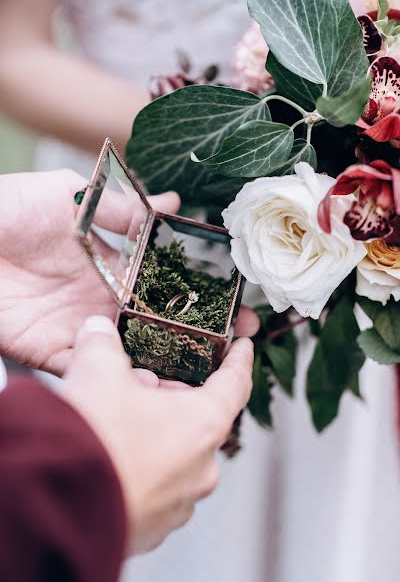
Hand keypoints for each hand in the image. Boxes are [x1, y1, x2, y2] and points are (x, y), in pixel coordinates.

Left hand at [0, 169, 258, 374]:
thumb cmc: (10, 207)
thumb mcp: (74, 194)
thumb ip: (123, 207)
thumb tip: (173, 202)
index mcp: (112, 263)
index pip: (166, 282)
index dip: (200, 291)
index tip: (234, 297)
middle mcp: (102, 298)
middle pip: (158, 322)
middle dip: (198, 332)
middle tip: (237, 339)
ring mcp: (79, 326)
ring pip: (131, 352)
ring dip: (166, 363)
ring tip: (205, 373)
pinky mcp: (51, 349)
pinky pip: (91, 371)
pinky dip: (118, 382)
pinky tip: (152, 387)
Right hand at [62, 316, 253, 553]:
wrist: (58, 509)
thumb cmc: (93, 440)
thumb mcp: (97, 372)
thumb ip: (102, 343)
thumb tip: (98, 330)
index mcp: (204, 424)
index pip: (235, 383)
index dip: (239, 360)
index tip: (244, 348)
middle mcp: (202, 467)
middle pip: (200, 420)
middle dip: (176, 397)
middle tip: (147, 383)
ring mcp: (180, 503)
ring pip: (177, 456)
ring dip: (158, 435)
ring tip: (124, 419)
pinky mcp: (153, 527)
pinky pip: (156, 487)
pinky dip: (142, 468)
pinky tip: (113, 455)